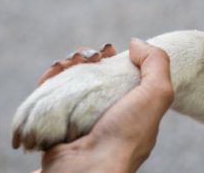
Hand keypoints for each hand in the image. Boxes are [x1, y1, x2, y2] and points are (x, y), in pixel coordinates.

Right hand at [34, 40, 174, 172]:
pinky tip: (52, 73)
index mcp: (131, 111)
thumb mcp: (156, 95)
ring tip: (65, 63)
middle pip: (94, 77)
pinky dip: (48, 81)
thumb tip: (135, 43)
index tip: (106, 51)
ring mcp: (78, 122)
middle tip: (83, 57)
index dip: (113, 58)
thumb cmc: (125, 135)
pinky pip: (47, 97)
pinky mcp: (53, 127)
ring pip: (70, 84)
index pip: (122, 77)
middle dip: (86, 59)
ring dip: (66, 66)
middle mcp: (105, 117)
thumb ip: (156, 63)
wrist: (86, 171)